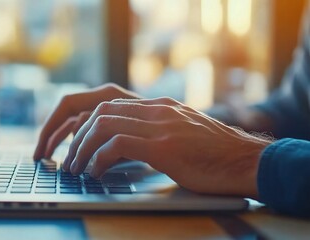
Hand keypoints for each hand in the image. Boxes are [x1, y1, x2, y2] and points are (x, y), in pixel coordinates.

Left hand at [34, 85, 271, 198]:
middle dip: (77, 136)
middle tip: (69, 158)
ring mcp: (160, 126)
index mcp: (158, 107)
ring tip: (76, 167)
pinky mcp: (164, 146)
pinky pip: (118, 145)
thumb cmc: (214, 155)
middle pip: (100, 112)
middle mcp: (156, 110)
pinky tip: (95, 173)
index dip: (85, 123)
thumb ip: (157, 130)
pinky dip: (99, 158)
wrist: (247, 160)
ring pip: (103, 125)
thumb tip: (127, 144)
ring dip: (83, 147)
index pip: (109, 105)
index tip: (76, 144)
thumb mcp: (182, 133)